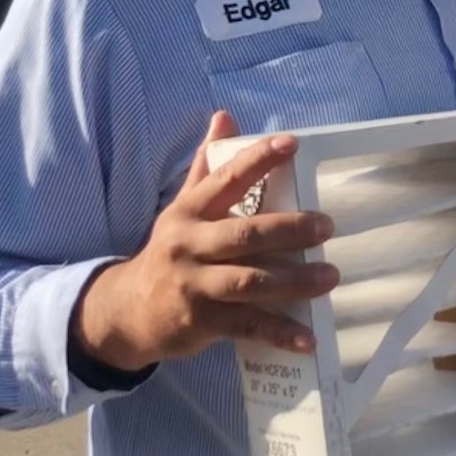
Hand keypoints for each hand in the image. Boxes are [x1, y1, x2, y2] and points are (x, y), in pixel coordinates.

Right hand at [71, 111, 338, 370]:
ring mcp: (195, 285)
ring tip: (329, 276)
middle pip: (244, 234)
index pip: (226, 179)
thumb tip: (225, 117)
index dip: (258, 160)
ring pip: (249, 282)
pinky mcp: (201, 322)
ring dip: (293, 281)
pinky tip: (307, 338)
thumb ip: (208, 166)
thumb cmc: (169, 252)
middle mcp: (190, 245)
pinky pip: (246, 326)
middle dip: (288, 229)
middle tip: (326, 226)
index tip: (292, 144)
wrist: (126, 311)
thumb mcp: (181, 207)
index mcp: (190, 212)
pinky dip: (278, 333)